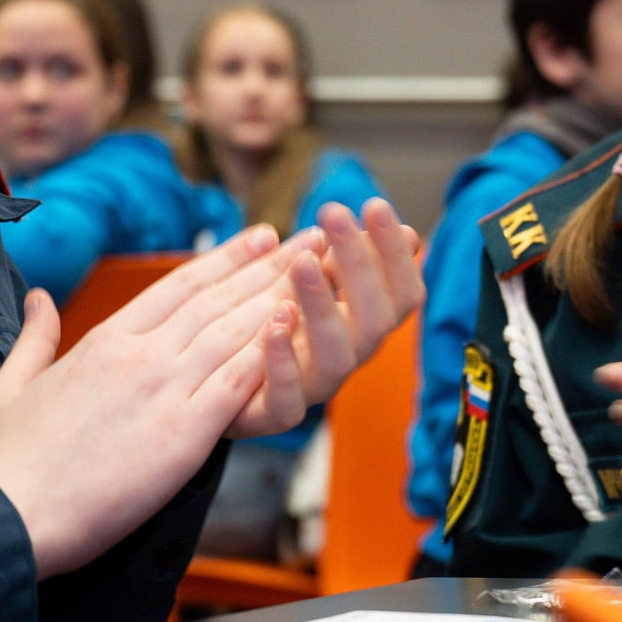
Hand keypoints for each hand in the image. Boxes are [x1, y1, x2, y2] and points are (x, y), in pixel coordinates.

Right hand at [0, 227, 300, 575]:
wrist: (14, 512)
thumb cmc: (10, 460)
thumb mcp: (12, 384)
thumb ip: (34, 336)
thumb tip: (38, 299)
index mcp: (105, 340)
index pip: (177, 286)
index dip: (224, 260)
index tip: (258, 238)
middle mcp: (141, 355)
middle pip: (218, 300)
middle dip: (270, 267)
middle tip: (309, 240)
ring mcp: (165, 391)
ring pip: (236, 333)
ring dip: (284, 300)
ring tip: (321, 274)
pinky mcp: (184, 434)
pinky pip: (239, 385)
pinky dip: (273, 356)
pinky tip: (302, 335)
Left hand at [226, 199, 423, 437]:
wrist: (214, 387)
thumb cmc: (268, 323)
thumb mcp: (310, 282)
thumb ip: (347, 260)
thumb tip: (406, 231)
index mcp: (360, 325)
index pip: (401, 293)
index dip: (394, 254)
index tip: (375, 206)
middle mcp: (345, 357)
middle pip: (375, 321)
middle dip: (359, 265)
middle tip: (334, 214)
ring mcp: (311, 389)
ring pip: (336, 360)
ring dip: (322, 306)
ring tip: (304, 262)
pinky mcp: (270, 415)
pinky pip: (287, 404)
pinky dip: (282, 361)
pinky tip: (274, 319)